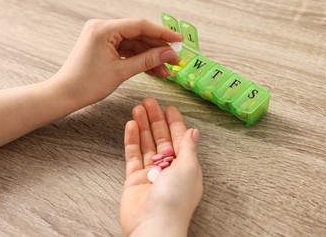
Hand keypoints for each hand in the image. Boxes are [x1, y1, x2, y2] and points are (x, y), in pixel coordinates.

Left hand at [52, 19, 181, 107]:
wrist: (65, 94)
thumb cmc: (86, 84)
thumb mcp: (121, 72)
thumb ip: (147, 60)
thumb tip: (169, 54)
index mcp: (104, 29)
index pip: (140, 25)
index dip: (162, 33)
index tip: (178, 40)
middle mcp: (102, 28)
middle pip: (138, 34)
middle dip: (157, 48)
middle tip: (173, 59)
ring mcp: (102, 36)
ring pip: (134, 43)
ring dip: (149, 56)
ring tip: (165, 70)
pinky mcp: (103, 45)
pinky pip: (126, 49)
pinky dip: (138, 58)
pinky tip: (152, 69)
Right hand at [121, 97, 202, 236]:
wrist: (154, 226)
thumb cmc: (176, 200)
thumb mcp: (188, 169)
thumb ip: (188, 148)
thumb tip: (194, 131)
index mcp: (185, 166)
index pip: (179, 138)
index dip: (174, 122)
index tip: (168, 106)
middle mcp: (168, 168)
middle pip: (161, 138)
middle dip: (155, 119)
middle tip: (148, 101)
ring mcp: (150, 173)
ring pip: (146, 144)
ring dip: (143, 125)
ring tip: (137, 108)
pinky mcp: (134, 179)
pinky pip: (133, 155)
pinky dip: (131, 139)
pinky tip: (131, 125)